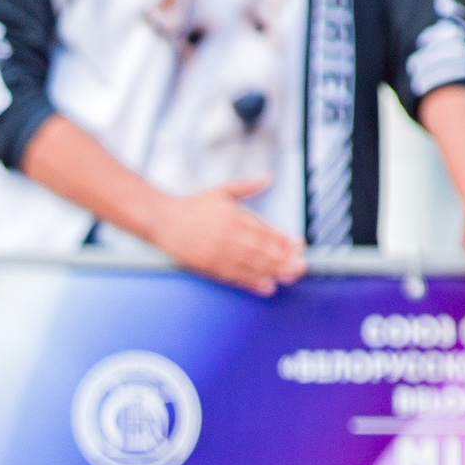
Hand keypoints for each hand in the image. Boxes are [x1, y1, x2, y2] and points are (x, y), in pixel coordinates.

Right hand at [143, 178, 305, 295]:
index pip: (266, 230)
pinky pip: (235, 275)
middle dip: (285, 259)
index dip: (285, 240)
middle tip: (302, 266)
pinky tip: (267, 286)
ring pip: (252, 265)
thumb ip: (246, 186)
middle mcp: (229, 235)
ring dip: (273, 272)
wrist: (162, 220)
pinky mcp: (208, 265)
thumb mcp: (221, 190)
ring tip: (290, 277)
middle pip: (263, 250)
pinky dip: (252, 282)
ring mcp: (219, 252)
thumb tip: (267, 178)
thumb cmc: (192, 206)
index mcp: (235, 216)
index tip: (300, 246)